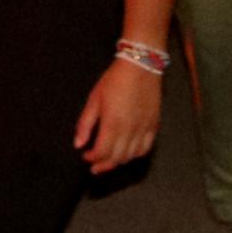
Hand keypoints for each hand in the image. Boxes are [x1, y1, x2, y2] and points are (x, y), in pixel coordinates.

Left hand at [75, 52, 163, 172]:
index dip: (92, 158)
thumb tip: (78, 144)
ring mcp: (144, 128)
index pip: (102, 152)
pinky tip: (127, 153)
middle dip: (103, 165)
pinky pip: (145, 148)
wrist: (141, 66)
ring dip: (118, 162)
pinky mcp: (154, 125)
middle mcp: (130, 130)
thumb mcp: (94, 99)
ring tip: (108, 161)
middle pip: (116, 157)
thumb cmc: (114, 80)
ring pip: (131, 156)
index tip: (85, 155)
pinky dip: (135, 155)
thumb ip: (85, 124)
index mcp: (113, 123)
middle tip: (94, 166)